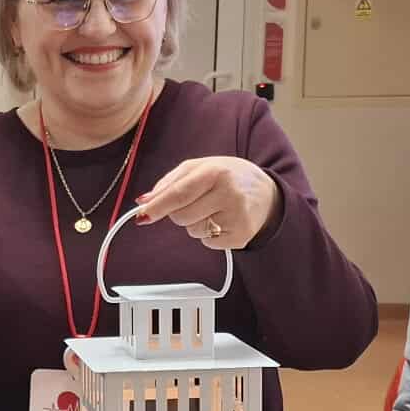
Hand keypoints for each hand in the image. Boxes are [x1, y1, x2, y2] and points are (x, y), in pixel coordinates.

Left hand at [136, 157, 278, 249]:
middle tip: (198, 201)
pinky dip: (209, 234)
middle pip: (181, 216)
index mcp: (216, 172)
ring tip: (215, 209)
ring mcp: (236, 218)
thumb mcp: (202, 167)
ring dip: (195, 223)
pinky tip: (224, 220)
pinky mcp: (240, 237)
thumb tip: (144, 201)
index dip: (158, 206)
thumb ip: (171, 181)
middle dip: (179, 212)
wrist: (268, 195)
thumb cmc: (229, 177)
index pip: (179, 193)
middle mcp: (229, 194)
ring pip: (192, 231)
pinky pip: (207, 243)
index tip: (142, 216)